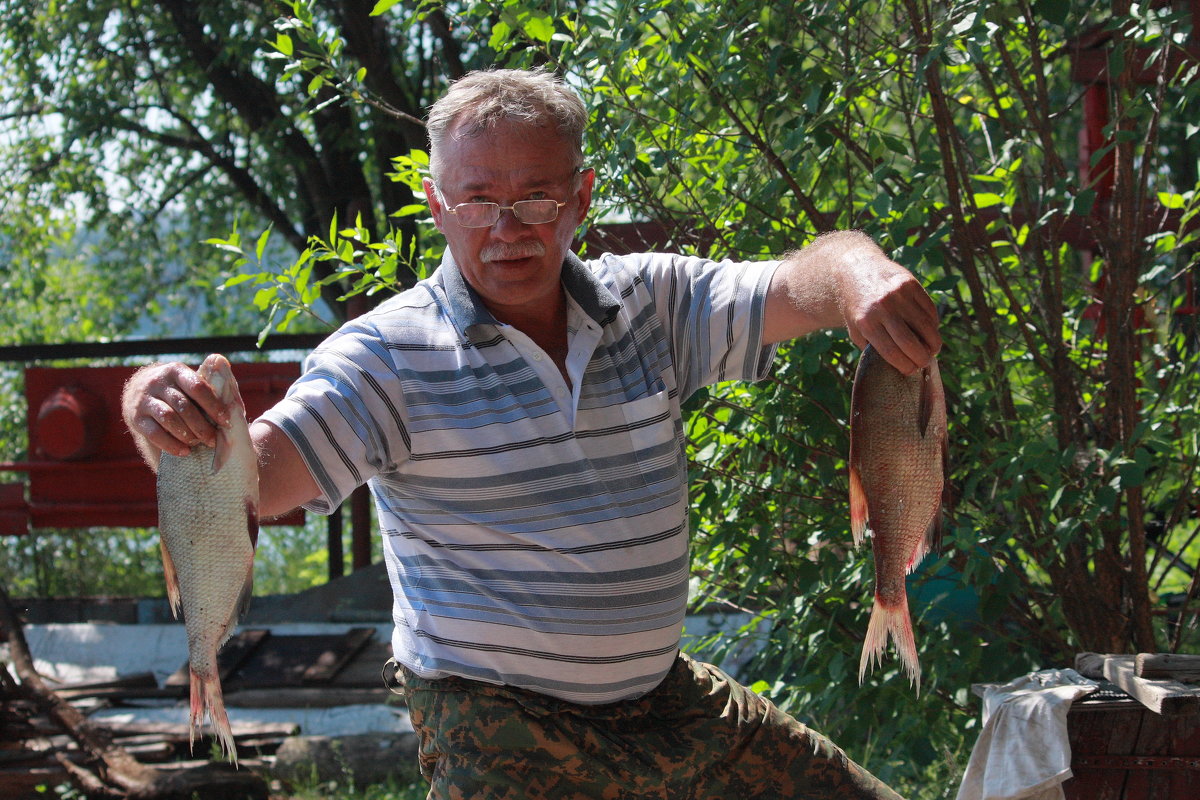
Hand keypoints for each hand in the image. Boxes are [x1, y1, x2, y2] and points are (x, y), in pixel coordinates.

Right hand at [121, 362, 231, 464]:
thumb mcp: (189, 382)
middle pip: (183, 405)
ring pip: (168, 418)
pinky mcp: (136, 417)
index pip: (197, 387)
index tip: (226, 421)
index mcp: (177, 371)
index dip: (213, 405)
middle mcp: (159, 382)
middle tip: (213, 440)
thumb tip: (237, 405)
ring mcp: (145, 399)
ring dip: (186, 434)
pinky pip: (153, 433)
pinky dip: (170, 444)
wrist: (138, 391)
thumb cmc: (177, 390)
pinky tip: (184, 452)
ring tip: (198, 444)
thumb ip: (210, 390)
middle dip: (201, 425)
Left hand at [840, 256, 941, 374]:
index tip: (911, 372)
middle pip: (910, 342)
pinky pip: (929, 309)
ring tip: (932, 350)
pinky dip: (933, 323)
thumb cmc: (857, 307)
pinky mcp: (911, 284)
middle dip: (921, 358)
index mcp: (866, 322)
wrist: (855, 270)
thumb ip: (872, 346)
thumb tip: (897, 365)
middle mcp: (883, 308)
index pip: (891, 352)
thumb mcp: (855, 328)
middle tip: (924, 363)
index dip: (905, 366)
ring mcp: (898, 295)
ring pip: (925, 326)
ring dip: (933, 342)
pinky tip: (930, 331)